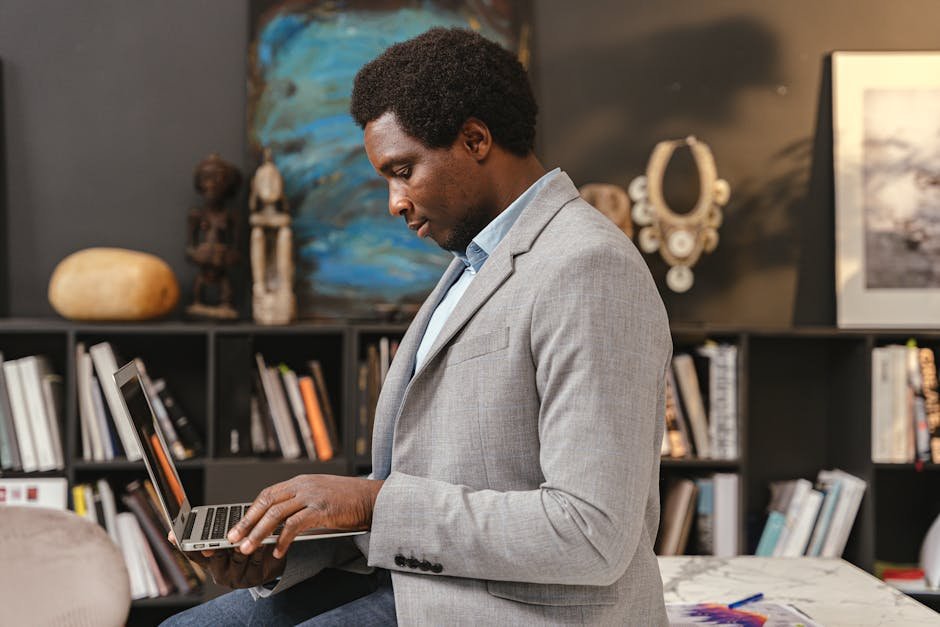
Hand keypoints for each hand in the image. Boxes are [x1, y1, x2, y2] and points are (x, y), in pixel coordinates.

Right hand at [167, 531, 284, 588]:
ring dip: (239, 548)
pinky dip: (257, 551)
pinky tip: (260, 542)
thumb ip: (210, 534)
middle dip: (216, 548)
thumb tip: (177, 529)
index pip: (194, 555)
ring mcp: (236, 578)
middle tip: (216, 540)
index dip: (186, 546)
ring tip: (242, 538)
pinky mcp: (253, 578)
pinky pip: (254, 563)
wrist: (266, 566)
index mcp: (210, 564)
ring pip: (236, 560)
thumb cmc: (242, 550)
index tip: (178, 537)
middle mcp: (220, 573)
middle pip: (216, 558)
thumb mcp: (224, 543)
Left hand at [227, 474, 382, 558]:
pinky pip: (295, 525)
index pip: (268, 494)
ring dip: (259, 533)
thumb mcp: (321, 496)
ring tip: (249, 548)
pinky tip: (278, 551)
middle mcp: (303, 485)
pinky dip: (283, 540)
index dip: (251, 511)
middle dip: (247, 522)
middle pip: (266, 502)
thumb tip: (280, 524)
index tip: (239, 526)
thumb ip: (301, 504)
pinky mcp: (321, 509)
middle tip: (234, 538)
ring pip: (276, 514)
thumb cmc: (350, 500)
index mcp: (301, 481)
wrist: (374, 498)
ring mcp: (312, 496)